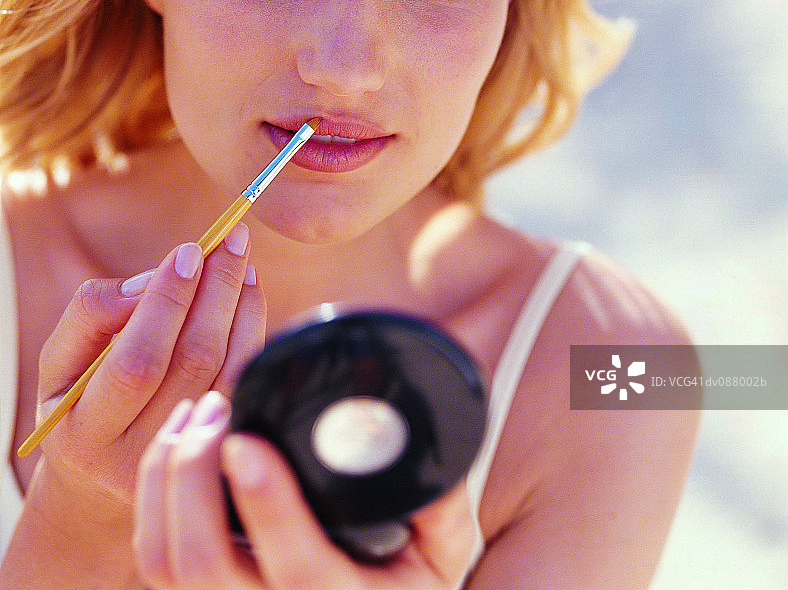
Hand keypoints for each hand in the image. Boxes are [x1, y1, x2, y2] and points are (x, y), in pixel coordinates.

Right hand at [32, 223, 265, 515]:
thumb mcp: (61, 360)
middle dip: (216, 291)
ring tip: (242, 262)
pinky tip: (250, 295)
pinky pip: (247, 380)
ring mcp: (188, 456)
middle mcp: (137, 455)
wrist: (104, 472)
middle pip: (193, 361)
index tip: (190, 250)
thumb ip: (91, 315)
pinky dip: (254, 330)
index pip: (136, 361)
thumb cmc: (82, 396)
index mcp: (84, 434)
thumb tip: (148, 284)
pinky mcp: (222, 446)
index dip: (166, 302)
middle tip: (230, 241)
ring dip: (242, 306)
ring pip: (230, 369)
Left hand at [134, 391, 477, 589]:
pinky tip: (175, 446)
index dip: (265, 504)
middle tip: (214, 406)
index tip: (246, 439)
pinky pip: (153, 560)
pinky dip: (152, 495)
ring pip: (165, 563)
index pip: (296, 568)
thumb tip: (433, 443)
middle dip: (193, 473)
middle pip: (203, 564)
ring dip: (166, 477)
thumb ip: (444, 503)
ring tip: (195, 412)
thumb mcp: (444, 552)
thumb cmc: (405, 583)